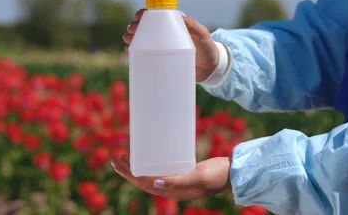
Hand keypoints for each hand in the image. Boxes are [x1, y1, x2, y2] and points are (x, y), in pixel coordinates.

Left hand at [111, 155, 231, 200]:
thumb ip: (178, 182)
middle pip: (144, 181)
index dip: (130, 175)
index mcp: (173, 192)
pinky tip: (147, 156)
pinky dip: (150, 165)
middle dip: (128, 172)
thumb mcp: (198, 177)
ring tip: (125, 158)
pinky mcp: (181, 172)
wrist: (231, 173)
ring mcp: (176, 181)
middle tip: (116, 158)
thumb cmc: (217, 175)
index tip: (119, 163)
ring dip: (137, 168)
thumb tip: (154, 183)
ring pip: (150, 176)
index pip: (145, 185)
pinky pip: (160, 171)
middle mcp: (172, 188)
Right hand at [122, 9, 219, 81]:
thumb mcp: (203, 35)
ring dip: (132, 38)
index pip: (156, 16)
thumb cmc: (208, 49)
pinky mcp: (161, 60)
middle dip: (135, 27)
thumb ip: (193, 25)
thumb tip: (179, 14)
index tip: (139, 16)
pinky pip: (144, 54)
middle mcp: (165, 35)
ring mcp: (162, 48)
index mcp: (173, 25)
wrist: (210, 69)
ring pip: (142, 40)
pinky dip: (135, 51)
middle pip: (145, 28)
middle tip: (132, 30)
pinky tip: (129, 51)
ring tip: (128, 40)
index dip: (145, 14)